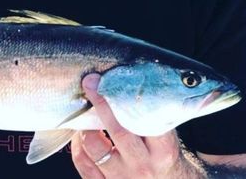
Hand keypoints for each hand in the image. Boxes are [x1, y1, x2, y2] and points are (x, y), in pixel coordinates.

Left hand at [71, 74, 202, 177]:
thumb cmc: (163, 156)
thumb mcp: (167, 137)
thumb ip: (151, 115)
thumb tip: (127, 81)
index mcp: (163, 150)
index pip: (143, 119)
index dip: (124, 97)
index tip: (109, 80)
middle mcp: (143, 166)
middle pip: (118, 131)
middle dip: (101, 104)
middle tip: (90, 84)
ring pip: (95, 148)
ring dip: (86, 127)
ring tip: (87, 114)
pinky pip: (84, 164)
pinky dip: (79, 146)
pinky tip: (82, 135)